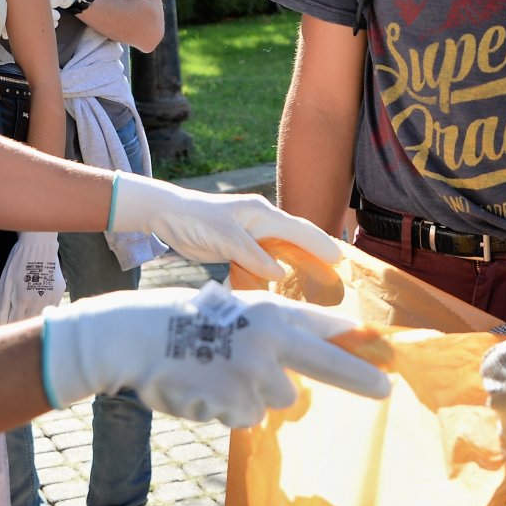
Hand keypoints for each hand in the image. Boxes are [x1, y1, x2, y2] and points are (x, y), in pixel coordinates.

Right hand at [40, 281, 389, 427]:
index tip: (389, 353)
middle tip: (386, 389)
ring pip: (275, 400)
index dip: (359, 341)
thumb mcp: (236, 310)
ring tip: (217, 373)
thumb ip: (275, 330)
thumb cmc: (186, 322)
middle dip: (360, 377)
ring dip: (254, 395)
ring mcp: (252, 374)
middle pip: (327, 365)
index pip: (327, 327)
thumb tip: (310, 356)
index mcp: (271, 312)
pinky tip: (202, 388)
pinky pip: (244, 417)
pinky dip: (227, 409)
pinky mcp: (231, 403)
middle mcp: (269, 340)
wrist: (134, 337)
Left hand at [110, 173, 342, 281]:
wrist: (166, 216)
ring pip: (278, 255)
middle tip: (335, 275)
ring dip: (293, 269)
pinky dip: (269, 277)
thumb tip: (280, 274)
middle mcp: (260, 224)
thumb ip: (253, 256)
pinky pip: (259, 265)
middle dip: (313, 256)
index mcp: (261, 214)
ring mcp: (249, 237)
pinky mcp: (237, 250)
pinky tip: (276, 291)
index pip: (298, 229)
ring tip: (312, 288)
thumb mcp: (226, 238)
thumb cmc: (196, 219)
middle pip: (293, 242)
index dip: (319, 244)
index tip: (339, 258)